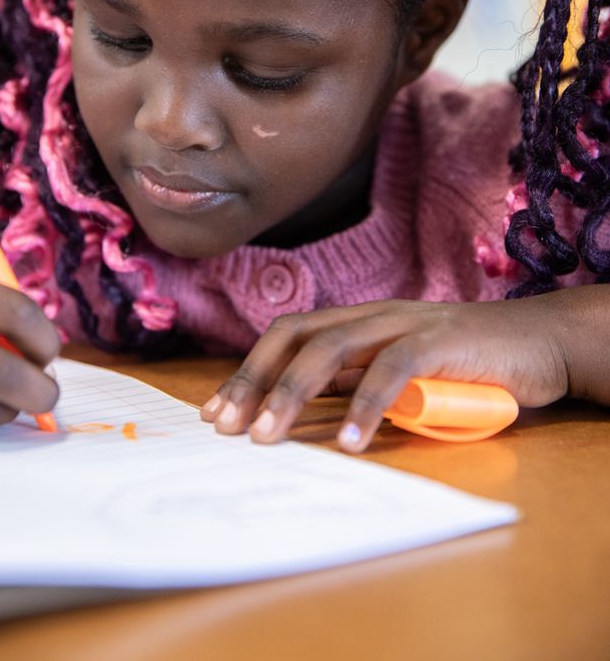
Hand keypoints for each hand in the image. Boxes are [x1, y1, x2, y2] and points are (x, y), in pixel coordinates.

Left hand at [201, 297, 573, 452]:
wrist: (539, 342)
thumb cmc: (466, 364)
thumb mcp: (400, 372)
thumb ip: (357, 382)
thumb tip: (303, 414)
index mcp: (359, 321)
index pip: (289, 335)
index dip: (249, 370)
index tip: (217, 412)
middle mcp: (373, 315)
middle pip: (297, 336)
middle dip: (254, 379)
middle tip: (226, 427)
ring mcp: (405, 323)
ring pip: (332, 349)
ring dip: (292, 393)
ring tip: (268, 437)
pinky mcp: (439, 342)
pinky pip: (392, 370)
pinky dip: (367, 406)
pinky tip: (351, 442)